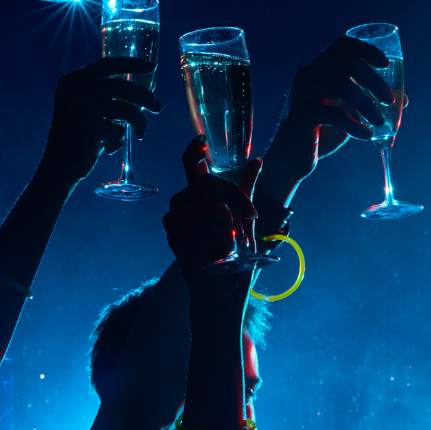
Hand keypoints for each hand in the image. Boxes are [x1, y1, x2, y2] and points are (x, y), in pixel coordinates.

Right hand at [38, 57, 161, 184]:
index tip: (153, 67)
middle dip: (145, 96)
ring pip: (125, 108)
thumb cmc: (82, 140)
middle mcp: (71, 89)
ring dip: (139, 122)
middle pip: (121, 85)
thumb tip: (149, 86)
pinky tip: (111, 147)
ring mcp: (77, 105)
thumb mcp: (93, 112)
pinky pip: (119, 130)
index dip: (132, 64)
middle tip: (158, 108)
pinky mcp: (86, 124)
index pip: (107, 65)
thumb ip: (112, 98)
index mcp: (71, 81)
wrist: (59, 167)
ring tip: (141, 134)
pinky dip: (121, 140)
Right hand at [163, 137, 261, 292]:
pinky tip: (219, 255)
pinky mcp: (174, 239)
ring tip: (229, 246)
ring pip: (210, 207)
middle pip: (208, 182)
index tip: (202, 139)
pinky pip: (209, 228)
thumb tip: (256, 159)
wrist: (227, 290)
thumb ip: (245, 190)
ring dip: (230, 228)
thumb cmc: (234, 256)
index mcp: (197, 197)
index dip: (193, 150)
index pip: (189, 165)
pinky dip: (224, 243)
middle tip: (252, 218)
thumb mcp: (244, 218)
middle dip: (236, 199)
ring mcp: (174, 221)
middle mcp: (181, 205)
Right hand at [264, 35, 400, 191]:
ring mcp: (302, 91)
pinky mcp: (301, 113)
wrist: (292, 158)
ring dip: (368, 105)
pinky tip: (367, 136)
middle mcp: (308, 73)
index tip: (386, 65)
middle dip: (374, 81)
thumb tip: (403, 99)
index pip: (343, 44)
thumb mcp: (349, 113)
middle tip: (390, 101)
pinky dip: (355, 126)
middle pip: (348, 63)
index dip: (367, 50)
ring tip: (381, 123)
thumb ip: (369, 102)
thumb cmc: (322, 133)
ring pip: (343, 86)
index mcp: (318, 67)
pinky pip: (335, 114)